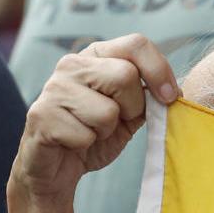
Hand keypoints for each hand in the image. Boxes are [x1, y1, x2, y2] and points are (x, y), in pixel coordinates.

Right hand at [11, 33, 179, 202]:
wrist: (57, 168)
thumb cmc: (95, 135)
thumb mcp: (129, 112)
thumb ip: (148, 96)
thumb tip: (173, 92)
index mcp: (96, 55)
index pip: (135, 44)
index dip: (159, 70)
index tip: (171, 96)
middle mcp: (72, 64)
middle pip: (125, 75)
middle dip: (132, 107)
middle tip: (116, 121)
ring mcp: (54, 88)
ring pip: (107, 111)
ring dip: (106, 131)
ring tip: (90, 132)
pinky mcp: (41, 116)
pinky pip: (85, 135)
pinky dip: (86, 145)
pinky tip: (72, 143)